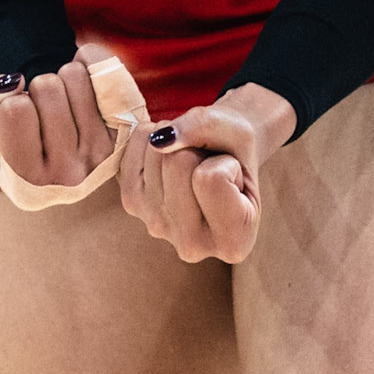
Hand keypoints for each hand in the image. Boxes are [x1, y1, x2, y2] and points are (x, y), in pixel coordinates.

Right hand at [0, 42, 118, 185]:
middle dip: (36, 88)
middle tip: (40, 112)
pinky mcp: (126, 131)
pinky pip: (107, 73)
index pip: (16, 108)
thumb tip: (14, 83)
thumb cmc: (8, 132)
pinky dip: (89, 62)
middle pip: (47, 86)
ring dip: (60, 78)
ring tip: (60, 105)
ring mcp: (103, 154)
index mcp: (28, 186)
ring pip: (74, 75)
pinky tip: (84, 84)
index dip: (11, 102)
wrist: (52, 137)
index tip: (18, 124)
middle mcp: (70, 180)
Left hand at [117, 84, 295, 263]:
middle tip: (209, 162)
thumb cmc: (236, 149)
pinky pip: (133, 148)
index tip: (233, 174)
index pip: (211, 179)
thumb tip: (157, 141)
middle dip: (195, 148)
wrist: (222, 155)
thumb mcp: (240, 132)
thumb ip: (206, 128)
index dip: (224, 162)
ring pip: (155, 152)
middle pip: (177, 163)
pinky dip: (150, 139)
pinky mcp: (132, 205)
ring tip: (192, 161)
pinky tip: (169, 158)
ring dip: (175, 143)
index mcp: (232, 241)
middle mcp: (192, 246)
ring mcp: (156, 226)